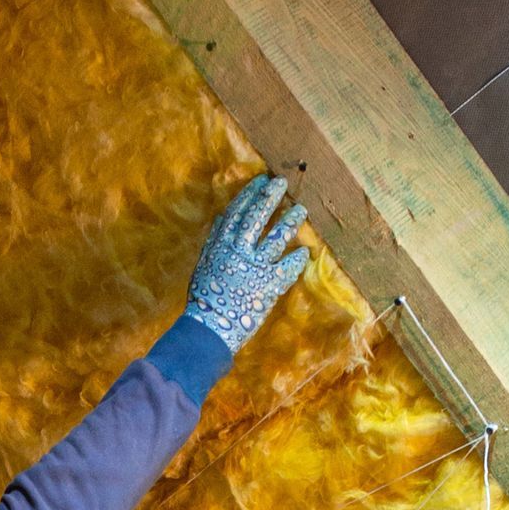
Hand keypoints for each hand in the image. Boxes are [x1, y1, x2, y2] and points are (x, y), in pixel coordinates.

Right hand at [184, 175, 309, 351]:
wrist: (209, 329)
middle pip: (257, 217)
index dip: (250, 194)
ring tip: (301, 209)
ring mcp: (254, 267)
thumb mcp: (203, 264)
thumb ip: (214, 240)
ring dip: (290, 221)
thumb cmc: (204, 300)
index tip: (261, 180)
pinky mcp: (268, 285)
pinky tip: (305, 251)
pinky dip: (297, 260)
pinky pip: (287, 268)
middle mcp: (238, 251)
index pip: (237, 212)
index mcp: (220, 245)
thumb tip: (222, 217)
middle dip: (270, 197)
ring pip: (276, 237)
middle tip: (282, 183)